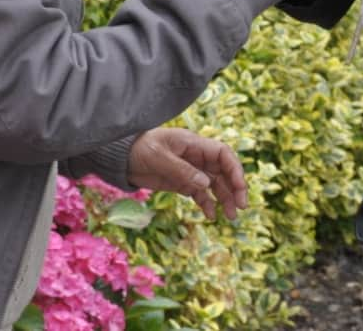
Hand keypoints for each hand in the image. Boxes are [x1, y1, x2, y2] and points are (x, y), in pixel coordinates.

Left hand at [128, 127, 246, 220]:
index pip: (223, 154)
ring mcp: (190, 171)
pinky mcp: (182, 183)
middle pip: (224, 171)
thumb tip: (206, 184)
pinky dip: (207, 204)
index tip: (239, 187)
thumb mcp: (159, 158)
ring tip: (231, 216)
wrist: (121, 157)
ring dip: (225, 199)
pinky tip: (211, 215)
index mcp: (194, 145)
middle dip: (235, 188)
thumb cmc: (140, 149)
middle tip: (241, 206)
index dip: (234, 169)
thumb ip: (182, 170)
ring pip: (215, 185)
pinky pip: (200, 194)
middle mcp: (197, 158)